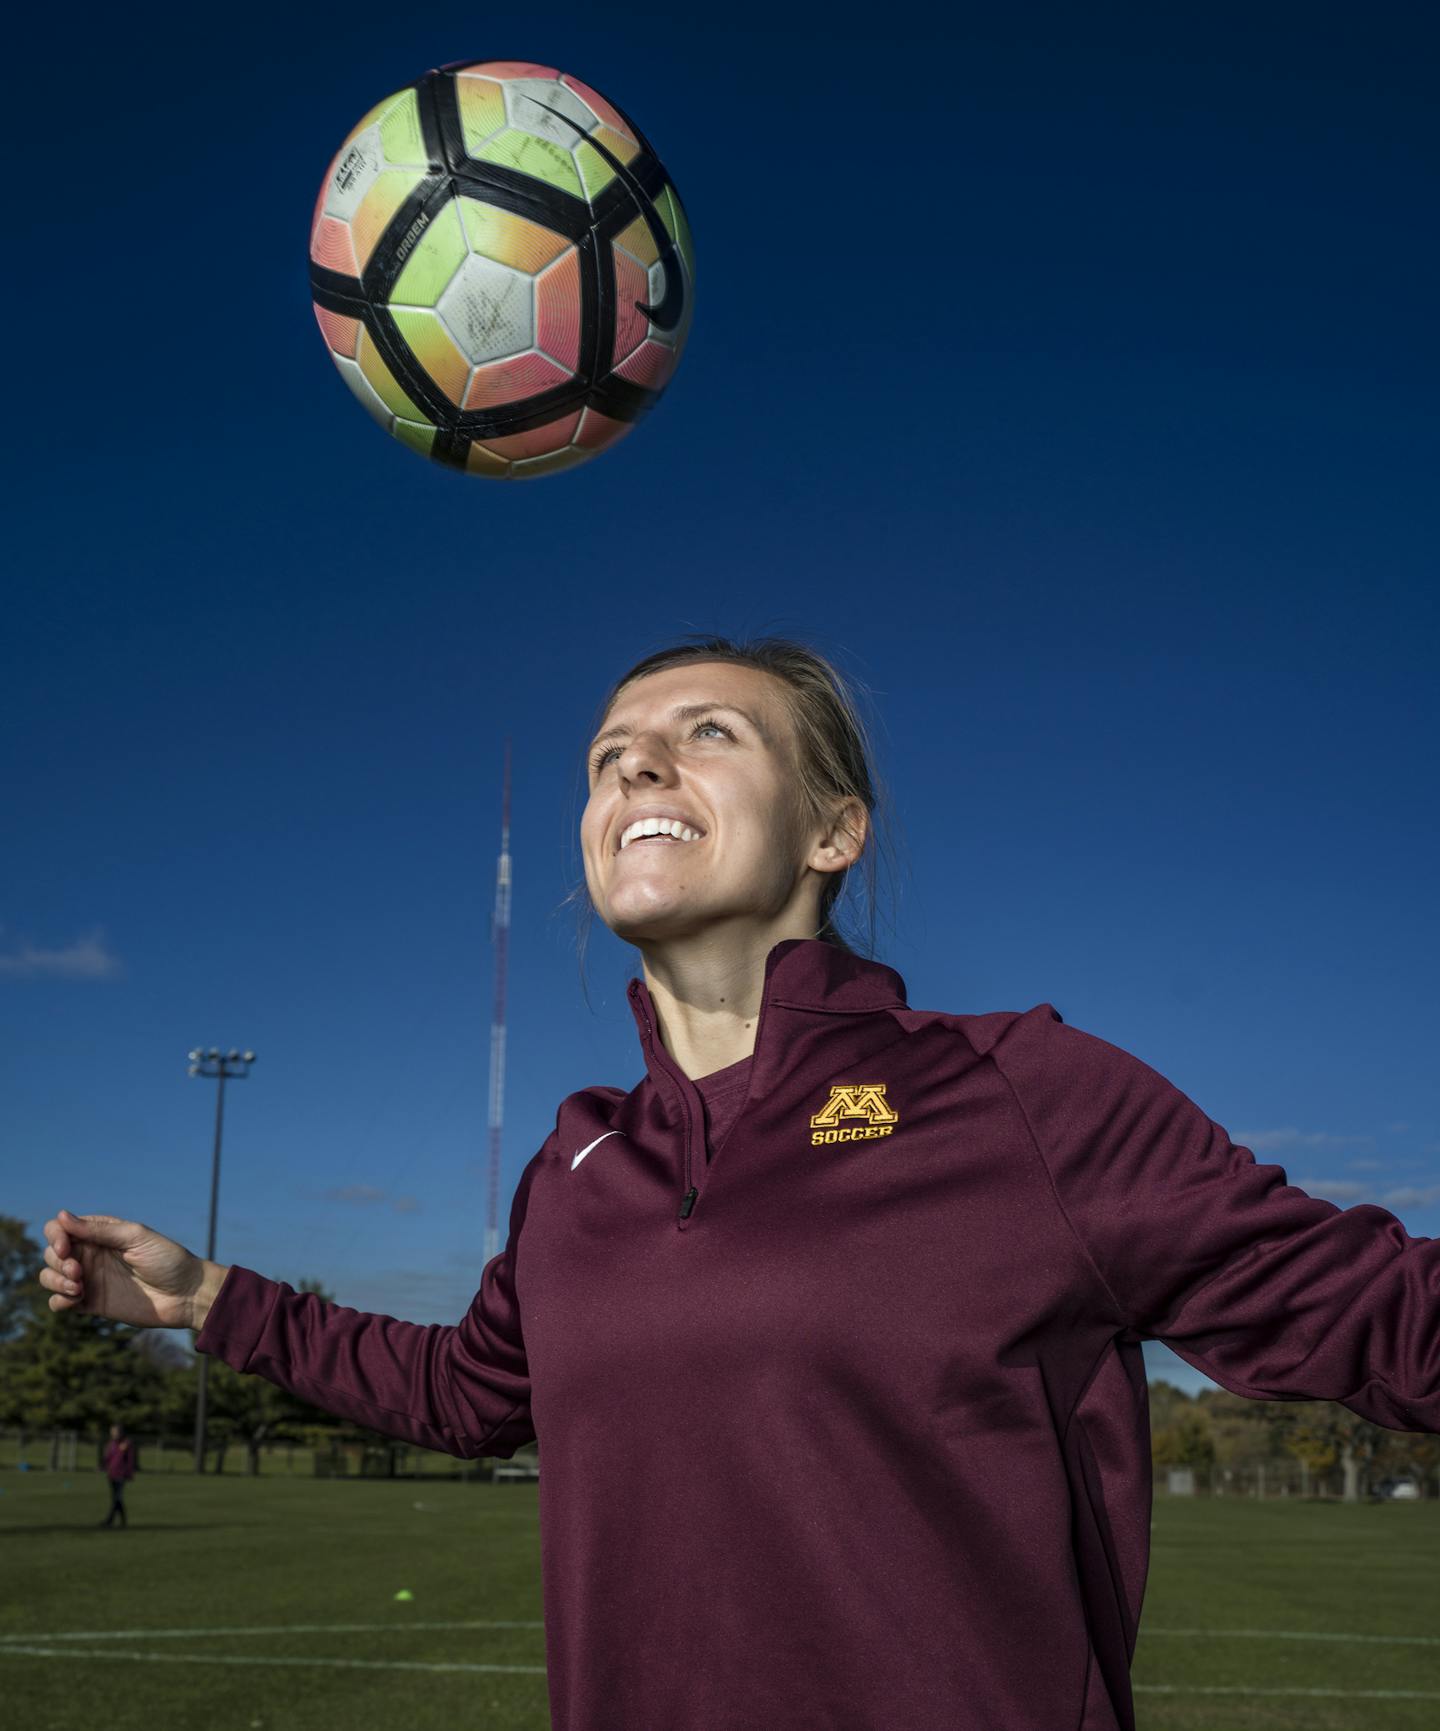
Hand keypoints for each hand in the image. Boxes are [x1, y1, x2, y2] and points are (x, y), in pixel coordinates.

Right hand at [40, 1210, 215, 1330]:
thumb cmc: (167, 1259)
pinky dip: (58, 1301)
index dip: (55, 1237)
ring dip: (54, 1281)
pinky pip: (58, 1302)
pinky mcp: (91, 1303)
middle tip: (79, 1272)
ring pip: (49, 1277)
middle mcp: (91, 1255)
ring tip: (79, 1288)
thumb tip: (61, 1215)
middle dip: (57, 1262)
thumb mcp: (136, 1237)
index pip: (61, 1229)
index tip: (65, 1249)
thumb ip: (99, 1229)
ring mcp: (90, 1279)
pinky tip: (76, 1301)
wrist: (185, 1295)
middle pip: (51, 1253)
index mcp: (101, 1234)